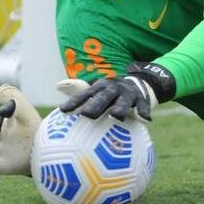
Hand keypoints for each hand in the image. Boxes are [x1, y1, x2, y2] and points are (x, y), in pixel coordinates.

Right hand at [0, 84, 41, 175]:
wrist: (49, 152)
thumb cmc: (36, 129)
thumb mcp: (26, 109)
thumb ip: (13, 96)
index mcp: (5, 124)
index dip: (2, 112)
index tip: (11, 108)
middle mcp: (0, 137)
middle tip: (0, 122)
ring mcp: (0, 151)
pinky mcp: (2, 166)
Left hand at [56, 62, 175, 121]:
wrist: (136, 84)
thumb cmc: (109, 93)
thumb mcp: (96, 91)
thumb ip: (78, 90)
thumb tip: (58, 85)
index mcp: (99, 87)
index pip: (84, 94)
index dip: (74, 102)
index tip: (63, 111)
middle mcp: (112, 88)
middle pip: (103, 96)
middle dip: (95, 105)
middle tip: (87, 115)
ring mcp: (127, 93)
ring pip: (123, 101)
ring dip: (120, 108)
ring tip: (116, 116)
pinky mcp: (141, 98)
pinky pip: (143, 105)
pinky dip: (143, 112)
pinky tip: (145, 119)